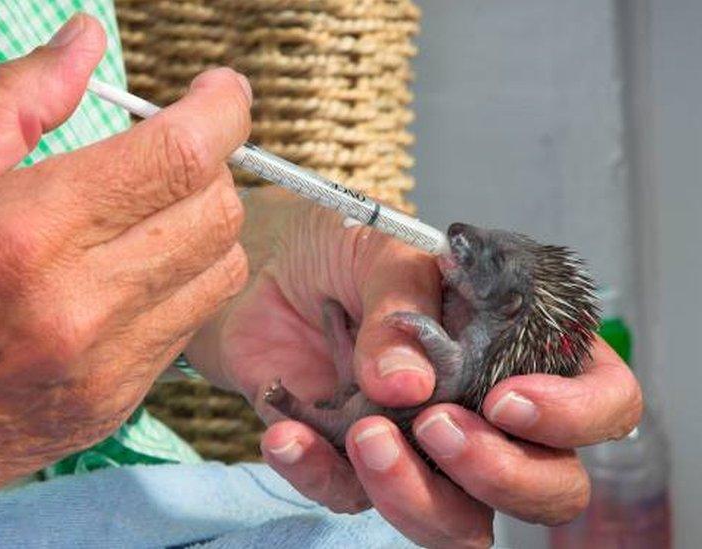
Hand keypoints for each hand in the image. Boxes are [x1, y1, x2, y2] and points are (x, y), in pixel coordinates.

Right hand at [0, 15, 251, 545]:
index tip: (218, 93)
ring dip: (203, 228)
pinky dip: (177, 286)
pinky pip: (186, 329)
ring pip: (219, 274)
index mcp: (27, 228)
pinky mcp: (110, 407)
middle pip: (218, 213)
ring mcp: (101, 367)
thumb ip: (15, 95)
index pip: (180, 156)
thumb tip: (85, 41)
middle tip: (172, 152)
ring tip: (150, 213)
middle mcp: (78, 304)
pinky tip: (125, 275)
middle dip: (213, 165)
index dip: (223, 109)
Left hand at [187, 189, 642, 547]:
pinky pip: (349, 499)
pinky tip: (287, 435)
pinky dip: (318, 474)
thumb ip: (402, 308)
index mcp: (523, 347)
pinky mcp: (356, 468)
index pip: (602, 401)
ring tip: (365, 435)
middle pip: (547, 487)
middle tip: (436, 427)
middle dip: (501, 475)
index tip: (506, 400)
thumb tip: (408, 385)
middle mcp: (486, 412)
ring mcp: (425, 452)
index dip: (574, 416)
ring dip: (417, 496)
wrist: (265, 274)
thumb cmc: (343, 251)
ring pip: (460, 523)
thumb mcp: (380, 251)